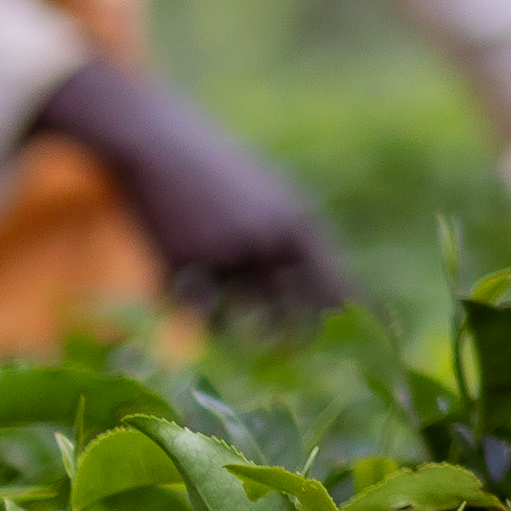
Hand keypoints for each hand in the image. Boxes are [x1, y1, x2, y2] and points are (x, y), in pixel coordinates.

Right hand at [29, 57, 356, 327]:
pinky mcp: (182, 268)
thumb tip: (330, 291)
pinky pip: (205, 319)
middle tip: (301, 365)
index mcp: (299, 222)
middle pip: (296, 318)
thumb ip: (298, 239)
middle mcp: (267, 242)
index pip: (335, 288)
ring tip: (259, 352)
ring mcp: (223, 256)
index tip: (353, 350)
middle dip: (300, 348)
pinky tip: (210, 323)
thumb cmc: (221, 173)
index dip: (346, 325)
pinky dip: (210, 328)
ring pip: (249, 327)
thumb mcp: (272, 194)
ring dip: (256, 345)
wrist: (158, 145)